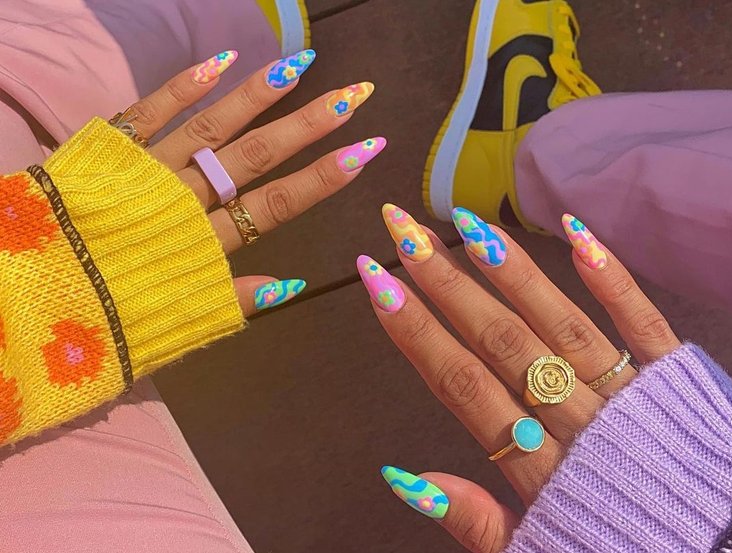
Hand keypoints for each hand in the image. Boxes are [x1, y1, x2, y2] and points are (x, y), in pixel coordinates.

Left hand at [126, 50, 380, 313]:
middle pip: (256, 157)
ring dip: (259, 95)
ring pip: (213, 128)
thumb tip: (294, 285)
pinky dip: (183, 87)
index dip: (324, 179)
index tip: (367, 151)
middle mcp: (184, 201)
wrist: (32, 304)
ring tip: (300, 65)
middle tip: (354, 95)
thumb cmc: (109, 322)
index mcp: (203, 246)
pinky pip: (149, 113)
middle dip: (309, 127)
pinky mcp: (108, 153)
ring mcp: (147, 173)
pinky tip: (222, 61)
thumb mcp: (181, 323)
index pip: (277, 205)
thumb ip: (236, 300)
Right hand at [360, 205, 680, 551]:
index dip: (416, 333)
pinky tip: (578, 234)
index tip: (378, 283)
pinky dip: (611, 279)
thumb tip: (405, 479)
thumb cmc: (612, 542)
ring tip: (468, 223)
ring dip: (512, 272)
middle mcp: (578, 421)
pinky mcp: (673, 378)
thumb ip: (475, 521)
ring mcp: (627, 394)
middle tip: (404, 232)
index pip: (462, 385)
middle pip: (501, 342)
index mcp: (539, 467)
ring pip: (560, 324)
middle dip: (446, 284)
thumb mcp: (534, 551)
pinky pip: (643, 322)